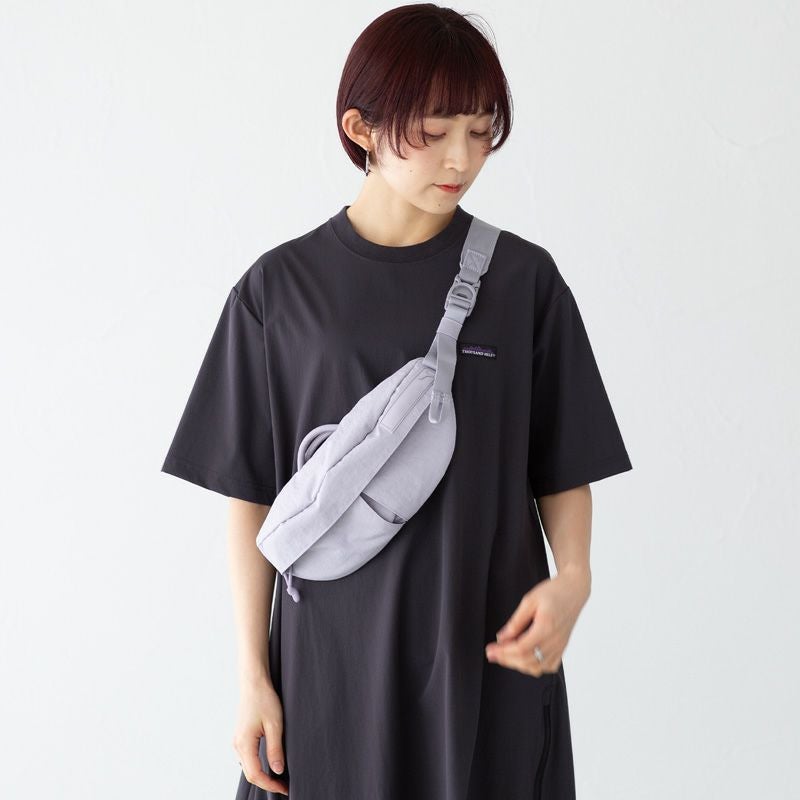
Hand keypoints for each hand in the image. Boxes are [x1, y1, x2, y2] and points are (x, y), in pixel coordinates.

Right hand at [232, 676, 289, 795]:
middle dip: (266, 783)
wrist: (253, 683)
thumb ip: (275, 749)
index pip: (255, 774)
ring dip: (261, 776)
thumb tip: (277, 771)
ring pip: (247, 767)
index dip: (270, 785)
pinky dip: (257, 766)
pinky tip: (268, 764)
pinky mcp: (240, 737)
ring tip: (278, 778)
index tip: (284, 788)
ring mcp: (237, 741)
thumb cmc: (264, 700)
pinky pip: (247, 758)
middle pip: (250, 774)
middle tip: (284, 786)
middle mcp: (237, 745)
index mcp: (244, 744)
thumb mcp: (275, 725)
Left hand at [484, 564, 590, 676]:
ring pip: (537, 667)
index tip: (489, 649)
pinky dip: (534, 667)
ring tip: (504, 655)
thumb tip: (502, 638)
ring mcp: (560, 647)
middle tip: (491, 654)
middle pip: (527, 660)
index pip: (521, 648)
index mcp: (546, 627)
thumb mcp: (530, 600)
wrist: (574, 590)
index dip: (503, 652)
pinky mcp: (562, 648)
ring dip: (518, 665)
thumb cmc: (553, 592)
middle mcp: (555, 641)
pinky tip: (523, 658)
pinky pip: (548, 666)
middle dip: (506, 659)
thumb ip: (516, 621)